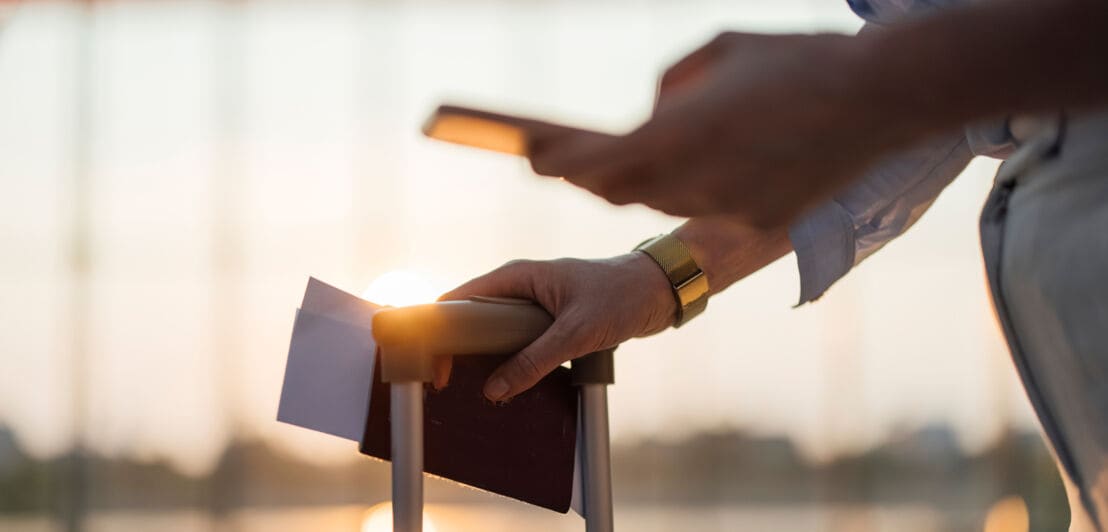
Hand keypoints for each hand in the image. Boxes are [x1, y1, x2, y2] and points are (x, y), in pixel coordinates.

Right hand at [435, 253, 675, 400]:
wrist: (659, 288)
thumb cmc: (621, 296)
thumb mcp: (576, 333)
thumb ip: (535, 361)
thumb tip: (495, 389)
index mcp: (517, 276)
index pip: (461, 299)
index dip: (440, 329)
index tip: (433, 362)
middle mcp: (520, 287)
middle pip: (473, 318)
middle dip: (458, 348)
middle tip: (447, 383)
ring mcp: (534, 303)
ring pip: (496, 332)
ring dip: (485, 357)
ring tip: (470, 388)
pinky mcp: (549, 320)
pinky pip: (517, 341)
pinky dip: (509, 360)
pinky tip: (506, 383)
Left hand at [529, 31, 914, 227]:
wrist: (884, 97)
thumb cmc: (797, 60)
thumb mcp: (722, 49)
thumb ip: (673, 85)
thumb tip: (651, 115)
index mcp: (685, 130)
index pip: (600, 159)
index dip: (559, 161)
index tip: (530, 154)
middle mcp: (701, 179)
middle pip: (622, 192)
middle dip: (589, 177)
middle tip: (559, 164)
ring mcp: (732, 207)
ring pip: (663, 203)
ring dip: (638, 186)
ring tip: (615, 168)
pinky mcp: (763, 220)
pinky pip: (709, 209)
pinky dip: (691, 191)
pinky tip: (692, 174)